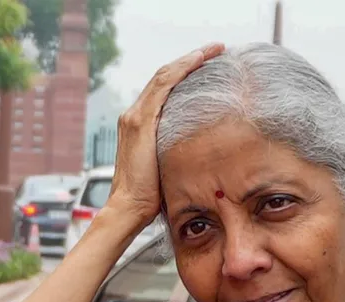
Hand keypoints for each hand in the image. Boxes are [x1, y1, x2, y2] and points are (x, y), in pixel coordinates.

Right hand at [107, 42, 224, 225]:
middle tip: (215, 49)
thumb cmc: (151, 196)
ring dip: (189, 59)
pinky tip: (198, 61)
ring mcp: (135, 116)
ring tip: (212, 50)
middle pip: (164, 76)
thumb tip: (204, 152)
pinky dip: (181, 70)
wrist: (129, 208)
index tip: (208, 64)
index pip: (164, 89)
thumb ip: (178, 151)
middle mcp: (134, 115)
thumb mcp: (168, 166)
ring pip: (164, 76)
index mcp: (139, 125)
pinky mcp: (141, 122)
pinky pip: (163, 85)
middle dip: (191, 60)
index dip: (185, 73)